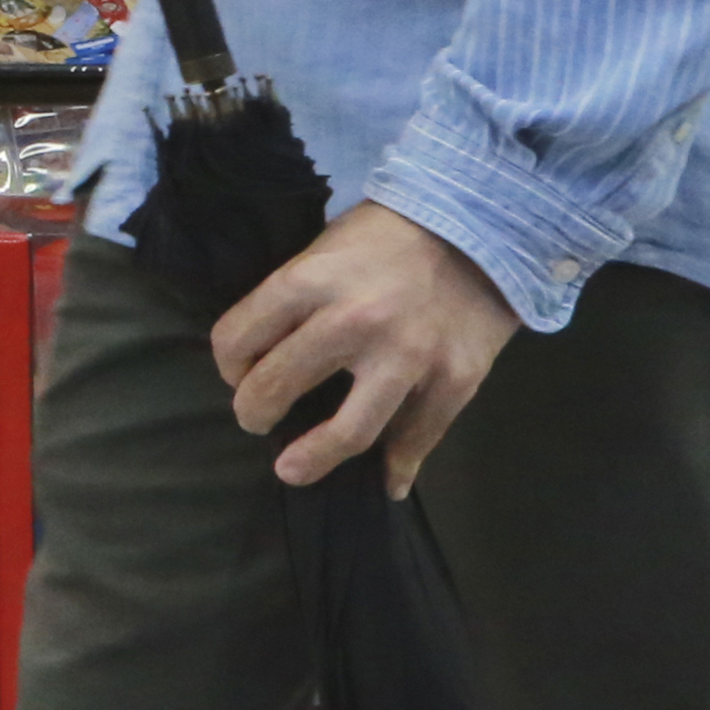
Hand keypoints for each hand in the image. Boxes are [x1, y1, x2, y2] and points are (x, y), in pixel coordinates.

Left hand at [210, 201, 522, 494]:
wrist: (481, 226)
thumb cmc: (387, 236)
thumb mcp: (323, 250)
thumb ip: (294, 301)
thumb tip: (263, 354)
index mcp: (308, 282)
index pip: (238, 339)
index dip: (228, 364)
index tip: (236, 374)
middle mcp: (352, 322)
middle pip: (278, 387)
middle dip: (254, 412)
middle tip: (254, 421)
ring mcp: (408, 357)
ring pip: (348, 431)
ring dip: (313, 458)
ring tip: (292, 470)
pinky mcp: (454, 381)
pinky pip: (417, 439)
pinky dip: (398, 469)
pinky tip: (385, 483)